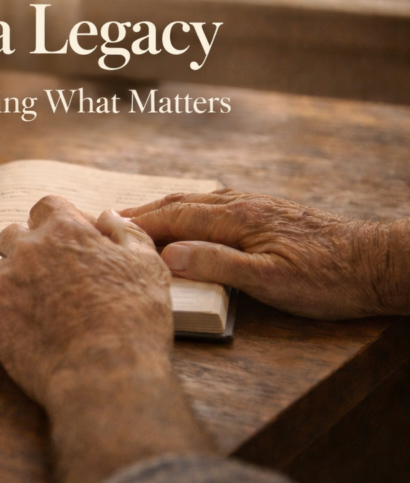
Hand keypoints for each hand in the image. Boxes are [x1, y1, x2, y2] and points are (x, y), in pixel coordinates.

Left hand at [0, 196, 172, 404]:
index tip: (68, 241)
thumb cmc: (133, 321)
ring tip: (32, 298)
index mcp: (65, 231)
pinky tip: (13, 316)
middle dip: (27, 246)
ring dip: (9, 276)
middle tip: (47, 271)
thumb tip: (108, 216)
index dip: (57, 221)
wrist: (106, 376)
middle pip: (12, 233)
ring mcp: (6, 283)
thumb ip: (127, 233)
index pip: (46, 207)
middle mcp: (28, 250)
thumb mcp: (148, 267)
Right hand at [122, 189, 405, 318]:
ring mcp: (255, 206)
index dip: (136, 224)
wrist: (378, 263)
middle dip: (141, 212)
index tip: (103, 227)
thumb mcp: (270, 281)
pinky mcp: (267, 213)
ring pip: (196, 202)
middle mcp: (241, 204)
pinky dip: (186, 209)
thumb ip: (217, 265)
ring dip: (162, 208)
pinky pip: (213, 205)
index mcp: (236, 218)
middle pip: (179, 204)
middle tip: (108, 219)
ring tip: (137, 217)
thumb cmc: (328, 278)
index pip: (173, 219)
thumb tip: (168, 255)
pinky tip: (187, 216)